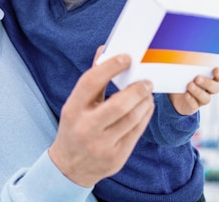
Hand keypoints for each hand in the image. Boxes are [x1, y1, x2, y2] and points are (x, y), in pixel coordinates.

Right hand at [48, 49, 154, 186]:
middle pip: (118, 104)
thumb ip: (93, 79)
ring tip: (148, 93)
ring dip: (145, 102)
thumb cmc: (75, 127)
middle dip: (137, 90)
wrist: (70, 167)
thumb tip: (105, 50)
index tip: (127, 58)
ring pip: (132, 118)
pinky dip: (145, 116)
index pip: (91, 82)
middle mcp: (86, 128)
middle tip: (146, 81)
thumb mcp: (76, 104)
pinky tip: (146, 106)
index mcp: (73, 109)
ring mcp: (102, 145)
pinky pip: (137, 132)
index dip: (111, 67)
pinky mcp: (116, 157)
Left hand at [168, 67, 218, 115]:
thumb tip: (183, 57)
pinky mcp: (193, 107)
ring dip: (198, 91)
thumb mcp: (184, 72)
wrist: (173, 97)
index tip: (216, 69)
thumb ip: (187, 66)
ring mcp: (201, 100)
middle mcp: (208, 90)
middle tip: (197, 78)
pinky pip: (194, 105)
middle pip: (215, 88)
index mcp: (209, 79)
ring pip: (206, 98)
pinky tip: (186, 94)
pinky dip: (191, 100)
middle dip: (208, 83)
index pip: (218, 77)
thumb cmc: (181, 81)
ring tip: (189, 85)